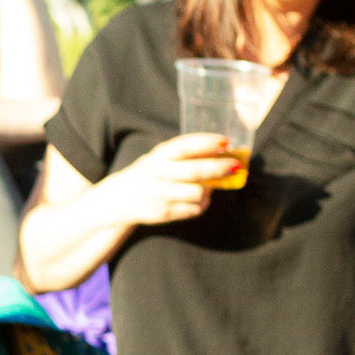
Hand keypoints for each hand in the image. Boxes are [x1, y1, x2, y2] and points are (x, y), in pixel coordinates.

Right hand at [94, 132, 239, 227]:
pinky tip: (198, 200)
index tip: (226, 142)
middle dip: (219, 168)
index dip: (207, 143)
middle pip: (194, 171)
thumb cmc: (148, 174)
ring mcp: (159, 195)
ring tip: (212, 187)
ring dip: (210, 190)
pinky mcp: (163, 213)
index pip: (184, 147)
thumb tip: (223, 150)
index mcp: (158, 157)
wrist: (118, 199)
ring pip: (197, 193)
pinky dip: (201, 204)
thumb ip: (185, 154)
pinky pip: (193, 209)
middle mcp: (157, 174)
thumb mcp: (159, 158)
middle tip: (236, 166)